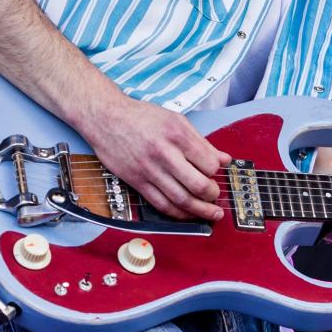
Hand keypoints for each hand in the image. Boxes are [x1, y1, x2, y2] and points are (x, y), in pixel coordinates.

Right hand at [79, 95, 231, 220]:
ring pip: (180, 199)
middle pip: (197, 185)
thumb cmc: (143, 117)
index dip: (217, 171)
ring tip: (211, 212)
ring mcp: (149, 170)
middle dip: (212, 195)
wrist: (106, 118)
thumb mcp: (177, 120)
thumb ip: (202, 142)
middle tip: (217, 196)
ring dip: (200, 210)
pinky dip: (177, 213)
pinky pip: (160, 204)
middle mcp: (164, 154)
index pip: (208, 163)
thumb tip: (225, 160)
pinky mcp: (136, 182)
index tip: (217, 172)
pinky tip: (187, 214)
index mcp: (177, 135)